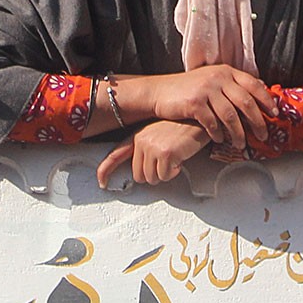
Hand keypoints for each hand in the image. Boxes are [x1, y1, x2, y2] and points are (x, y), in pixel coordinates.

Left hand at [96, 121, 210, 187]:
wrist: (199, 119)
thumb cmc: (182, 127)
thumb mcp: (159, 133)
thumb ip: (147, 149)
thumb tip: (142, 172)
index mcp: (138, 136)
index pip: (116, 154)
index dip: (106, 170)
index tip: (102, 183)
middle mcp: (142, 141)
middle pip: (139, 175)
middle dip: (153, 174)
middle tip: (166, 163)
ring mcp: (153, 146)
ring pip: (152, 178)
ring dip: (165, 174)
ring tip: (174, 158)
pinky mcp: (165, 153)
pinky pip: (165, 176)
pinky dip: (174, 172)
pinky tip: (180, 159)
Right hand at [156, 64, 277, 146]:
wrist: (160, 92)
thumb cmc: (189, 89)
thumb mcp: (212, 80)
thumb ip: (232, 84)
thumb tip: (259, 91)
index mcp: (226, 71)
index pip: (253, 84)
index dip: (266, 100)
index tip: (274, 114)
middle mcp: (218, 78)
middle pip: (246, 102)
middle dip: (257, 122)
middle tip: (263, 135)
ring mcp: (206, 90)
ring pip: (231, 116)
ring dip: (238, 133)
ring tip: (241, 144)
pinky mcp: (194, 103)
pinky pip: (212, 123)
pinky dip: (218, 134)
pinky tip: (219, 140)